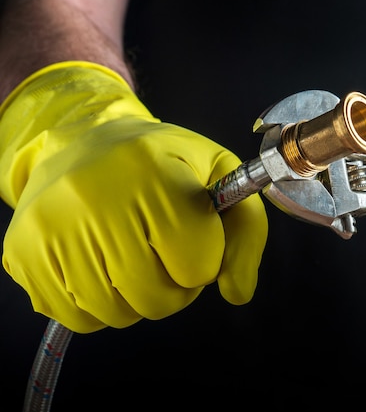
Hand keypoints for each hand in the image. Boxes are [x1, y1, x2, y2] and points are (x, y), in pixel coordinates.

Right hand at [0, 62, 267, 331]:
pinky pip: (76, 318)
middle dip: (175, 287)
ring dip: (136, 298)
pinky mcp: (21, 252)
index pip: (197, 263)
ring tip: (132, 256)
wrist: (83, 143)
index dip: (205, 259)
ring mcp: (51, 228)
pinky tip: (100, 267)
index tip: (193, 238)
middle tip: (165, 255)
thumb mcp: (218, 174)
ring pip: (117, 314)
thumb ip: (247, 231)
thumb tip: (237, 293)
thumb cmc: (161, 161)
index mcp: (154, 173)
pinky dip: (98, 306)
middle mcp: (96, 198)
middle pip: (157, 298)